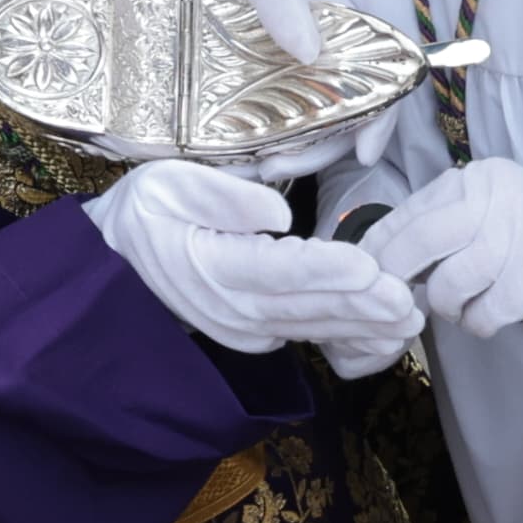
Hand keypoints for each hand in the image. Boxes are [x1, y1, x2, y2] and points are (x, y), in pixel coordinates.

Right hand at [88, 159, 423, 375]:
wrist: (114, 266)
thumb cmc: (145, 215)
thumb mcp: (168, 186)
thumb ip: (222, 196)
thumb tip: (280, 214)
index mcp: (211, 266)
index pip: (277, 269)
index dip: (325, 270)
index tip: (368, 267)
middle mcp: (233, 308)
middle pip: (305, 306)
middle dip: (360, 305)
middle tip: (406, 301)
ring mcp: (246, 328)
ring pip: (312, 326)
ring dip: (363, 326)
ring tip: (408, 321)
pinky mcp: (258, 333)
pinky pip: (308, 335)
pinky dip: (348, 337)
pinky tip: (386, 335)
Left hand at [156, 0, 388, 186]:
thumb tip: (310, 52)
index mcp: (336, 31)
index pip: (378, 79)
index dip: (380, 118)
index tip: (364, 153)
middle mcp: (319, 63)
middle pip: (340, 122)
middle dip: (317, 152)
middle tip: (275, 166)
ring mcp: (284, 84)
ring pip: (302, 136)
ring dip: (284, 160)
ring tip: (247, 171)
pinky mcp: (249, 97)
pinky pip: (259, 134)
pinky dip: (248, 155)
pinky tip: (225, 165)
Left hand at [363, 159, 522, 336]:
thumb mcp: (497, 203)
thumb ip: (449, 218)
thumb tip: (387, 254)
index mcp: (477, 180)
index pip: (408, 213)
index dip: (378, 248)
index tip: (365, 272)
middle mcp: (493, 201)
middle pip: (417, 244)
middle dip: (396, 279)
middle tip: (394, 299)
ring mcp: (515, 240)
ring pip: (447, 286)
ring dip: (446, 307)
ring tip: (460, 306)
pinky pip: (482, 315)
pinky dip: (477, 324)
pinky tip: (487, 317)